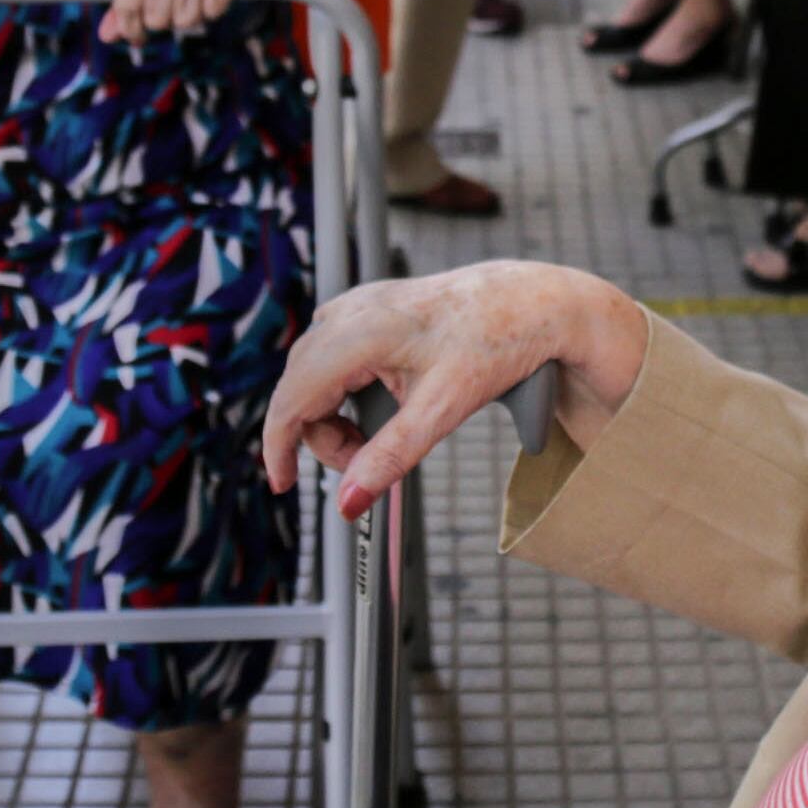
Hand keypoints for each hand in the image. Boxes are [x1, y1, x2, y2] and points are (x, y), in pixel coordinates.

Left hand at [103, 0, 253, 44]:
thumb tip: (107, 35)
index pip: (126, 2)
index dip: (130, 27)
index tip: (138, 36)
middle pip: (156, 17)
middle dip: (166, 18)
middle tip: (177, 3)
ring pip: (185, 19)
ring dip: (193, 13)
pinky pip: (213, 10)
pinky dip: (216, 5)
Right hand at [261, 260, 644, 516]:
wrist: (527, 301)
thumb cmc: (493, 343)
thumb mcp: (442, 410)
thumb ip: (390, 458)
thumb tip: (348, 505)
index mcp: (359, 332)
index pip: (292, 399)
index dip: (279, 448)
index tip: (284, 485)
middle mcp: (348, 311)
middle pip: (300, 390)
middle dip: (324, 436)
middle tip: (367, 461)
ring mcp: (355, 305)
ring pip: (313, 374)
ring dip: (333, 414)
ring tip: (381, 431)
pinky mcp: (365, 307)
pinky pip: (330, 355)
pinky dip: (342, 389)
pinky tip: (377, 401)